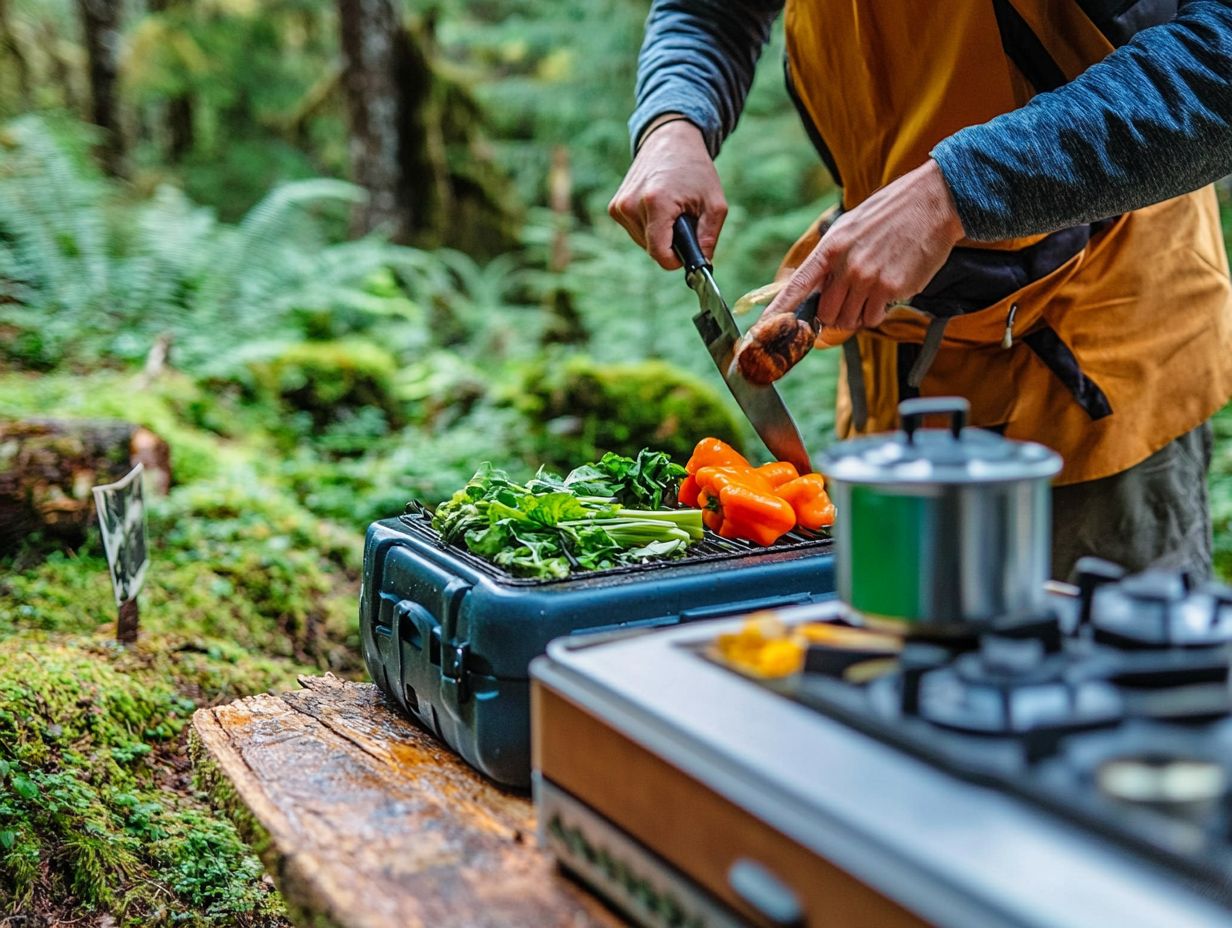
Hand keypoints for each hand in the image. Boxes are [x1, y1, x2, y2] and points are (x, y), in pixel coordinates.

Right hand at [608, 116, 726, 268]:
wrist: (669, 140)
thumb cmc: (695, 169)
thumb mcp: (714, 203)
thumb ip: (709, 237)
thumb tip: (702, 264)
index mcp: (656, 202)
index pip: (660, 254)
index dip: (677, 260)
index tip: (689, 250)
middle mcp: (631, 205)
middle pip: (652, 249)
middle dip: (671, 243)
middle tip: (683, 218)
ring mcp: (619, 206)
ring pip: (643, 242)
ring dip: (660, 234)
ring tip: (671, 210)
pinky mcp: (615, 207)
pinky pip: (635, 232)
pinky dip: (649, 226)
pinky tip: (658, 207)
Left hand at [759, 159, 964, 332]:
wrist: (933, 201)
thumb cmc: (890, 214)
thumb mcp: (849, 228)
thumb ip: (830, 259)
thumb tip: (814, 290)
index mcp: (830, 248)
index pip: (797, 287)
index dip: (778, 312)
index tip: (761, 330)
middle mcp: (846, 266)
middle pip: (826, 313)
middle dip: (834, 314)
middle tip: (851, 298)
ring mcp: (869, 279)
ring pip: (850, 320)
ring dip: (858, 314)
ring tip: (874, 288)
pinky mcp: (892, 289)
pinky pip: (874, 318)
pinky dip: (878, 312)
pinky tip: (889, 288)